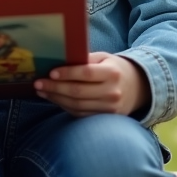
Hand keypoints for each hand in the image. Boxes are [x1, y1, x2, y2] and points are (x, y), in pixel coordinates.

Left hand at [33, 52, 150, 117]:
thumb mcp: (104, 58)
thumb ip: (85, 59)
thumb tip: (60, 59)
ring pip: (77, 106)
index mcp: (112, 73)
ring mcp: (110, 108)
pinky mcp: (106, 118)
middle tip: (38, 84)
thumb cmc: (114, 68)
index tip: (51, 73)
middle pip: (79, 92)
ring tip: (41, 92)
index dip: (67, 74)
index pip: (86, 74)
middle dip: (55, 88)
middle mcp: (112, 92)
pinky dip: (65, 107)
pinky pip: (81, 114)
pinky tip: (54, 99)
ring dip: (56, 99)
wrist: (138, 88)